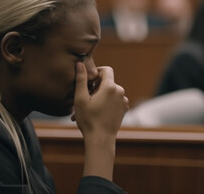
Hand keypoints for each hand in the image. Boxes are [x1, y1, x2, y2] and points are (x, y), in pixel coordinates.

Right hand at [72, 62, 128, 179]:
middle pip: (107, 82)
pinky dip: (105, 103)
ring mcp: (123, 101)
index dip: (96, 72)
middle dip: (95, 88)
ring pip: (110, 92)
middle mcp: (120, 92)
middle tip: (84, 99)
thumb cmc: (89, 119)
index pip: (106, 70)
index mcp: (110, 87)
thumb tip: (80, 64)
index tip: (88, 81)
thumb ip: (81, 79)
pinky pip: (114, 100)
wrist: (101, 139)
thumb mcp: (80, 99)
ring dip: (99, 97)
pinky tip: (96, 113)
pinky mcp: (123, 109)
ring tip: (88, 109)